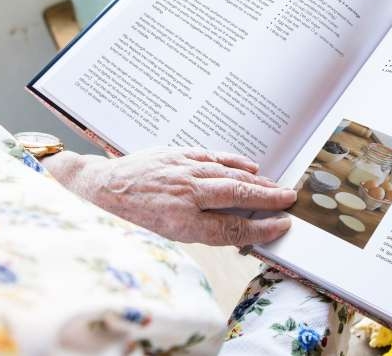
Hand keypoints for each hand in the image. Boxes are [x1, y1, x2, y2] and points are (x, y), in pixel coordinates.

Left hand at [49, 148, 294, 246]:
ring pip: (228, 174)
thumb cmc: (131, 220)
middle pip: (236, 195)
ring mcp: (182, 170)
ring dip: (257, 181)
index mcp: (181, 221)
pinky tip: (251, 167)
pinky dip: (235, 161)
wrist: (101, 190)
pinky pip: (213, 157)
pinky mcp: (178, 154)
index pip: (232, 227)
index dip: (261, 227)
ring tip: (277, 187)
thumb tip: (238, 231)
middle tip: (290, 200)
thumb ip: (203, 232)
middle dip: (267, 198)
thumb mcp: (165, 237)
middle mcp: (184, 194)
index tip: (281, 225)